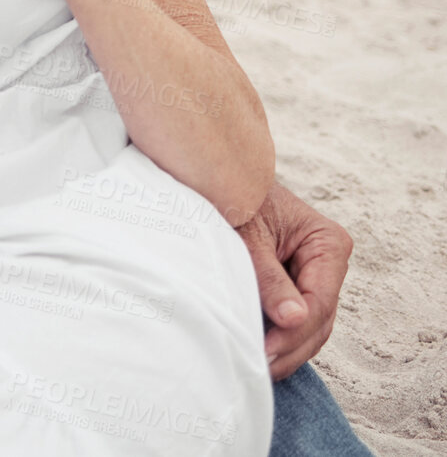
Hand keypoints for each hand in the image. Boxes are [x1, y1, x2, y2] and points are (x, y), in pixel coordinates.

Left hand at [236, 183, 354, 379]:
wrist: (219, 180)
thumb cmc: (234, 199)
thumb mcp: (248, 236)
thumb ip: (269, 277)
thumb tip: (294, 319)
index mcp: (328, 243)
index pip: (319, 301)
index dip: (295, 331)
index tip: (267, 351)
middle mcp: (328, 262)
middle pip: (318, 320)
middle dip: (290, 347)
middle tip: (259, 367)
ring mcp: (315, 276)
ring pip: (309, 326)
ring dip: (285, 348)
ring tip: (256, 364)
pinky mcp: (295, 285)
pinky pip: (293, 319)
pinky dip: (278, 336)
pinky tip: (257, 350)